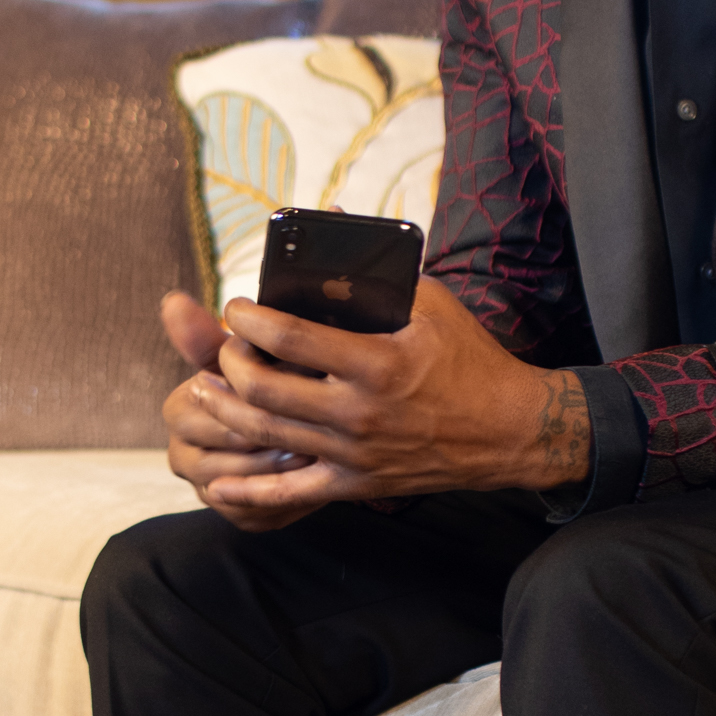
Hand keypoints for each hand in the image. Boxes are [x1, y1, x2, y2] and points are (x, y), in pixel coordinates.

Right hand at [160, 289, 333, 529]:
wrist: (294, 420)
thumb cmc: (266, 377)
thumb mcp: (241, 353)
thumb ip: (208, 335)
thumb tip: (172, 301)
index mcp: (178, 411)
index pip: (203, 410)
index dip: (244, 399)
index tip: (281, 383)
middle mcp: (182, 455)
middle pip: (223, 450)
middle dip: (265, 436)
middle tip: (311, 422)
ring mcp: (208, 490)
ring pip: (241, 487)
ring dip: (279, 468)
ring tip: (316, 447)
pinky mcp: (239, 516)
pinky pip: (259, 515)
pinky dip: (288, 498)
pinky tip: (317, 476)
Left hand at [168, 277, 591, 523]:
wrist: (510, 430)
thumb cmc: (471, 360)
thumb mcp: (433, 304)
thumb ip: (380, 274)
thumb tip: (336, 224)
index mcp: (377, 362)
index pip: (289, 337)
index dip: (249, 319)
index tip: (236, 307)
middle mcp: (358, 412)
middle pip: (264, 388)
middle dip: (229, 362)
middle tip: (224, 347)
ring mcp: (354, 453)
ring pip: (266, 434)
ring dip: (225, 409)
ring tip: (205, 390)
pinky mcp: (357, 484)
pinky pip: (292, 492)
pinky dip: (251, 491)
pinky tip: (218, 484)